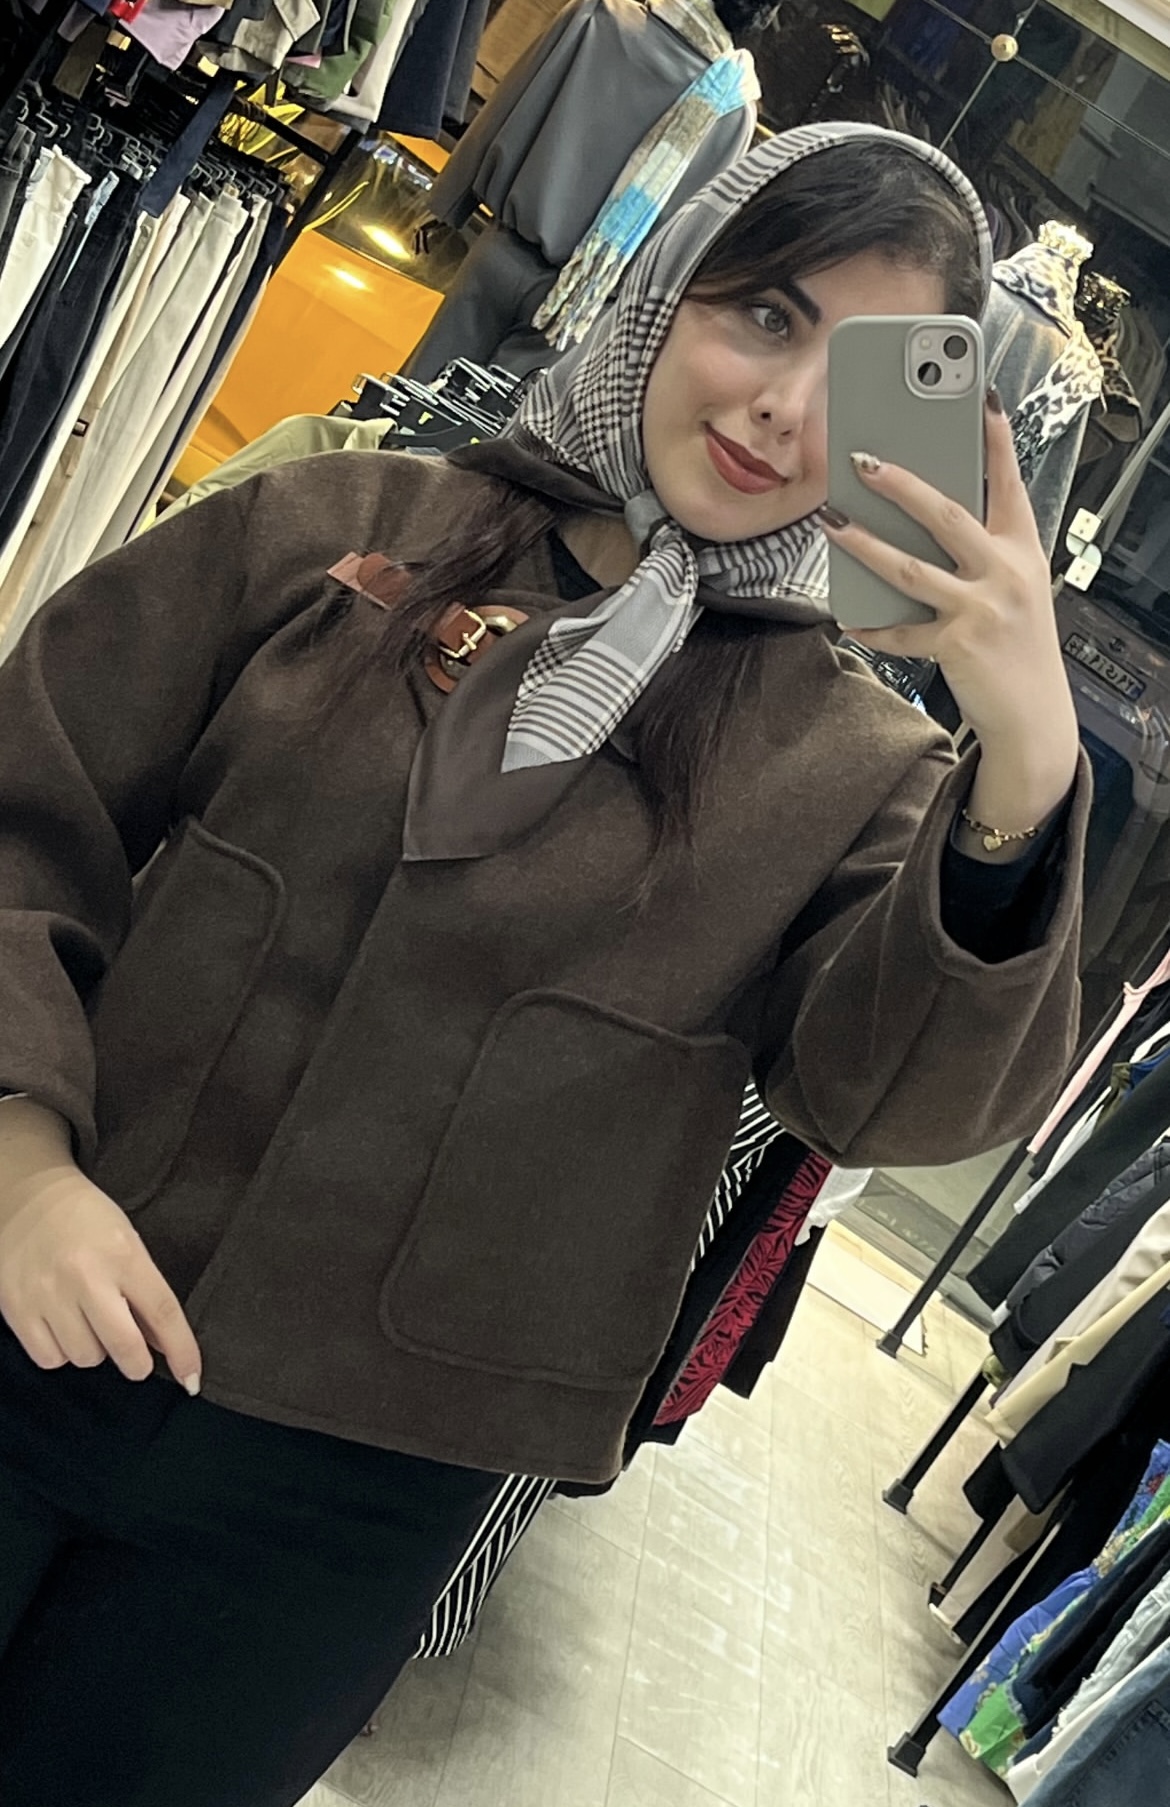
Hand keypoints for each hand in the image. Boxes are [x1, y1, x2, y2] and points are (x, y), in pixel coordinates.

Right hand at [0, 1101, 201, 1391]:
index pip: (163, 1312)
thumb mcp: (127, 1242)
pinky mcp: (18, 1308)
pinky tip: (62, 1326)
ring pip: (85, 1357)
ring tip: (88, 1322)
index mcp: (123, 1255)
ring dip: (94, 1350)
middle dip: (136, 1363)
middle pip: (124, 1347)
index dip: (182, 1352)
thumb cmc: (86, 1218)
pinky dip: (60, 1352)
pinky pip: (49, 1358)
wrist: (27, 1195)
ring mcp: (49, 1294)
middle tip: (136, 1358)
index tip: (192, 1378)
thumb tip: (162, 1345)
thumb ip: (145, 1291)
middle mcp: (86, 1276)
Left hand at [820, 393, 1079, 829]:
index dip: (995, 440)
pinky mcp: (957, 645)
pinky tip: (846, 616)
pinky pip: (901, 631)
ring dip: (865, 544)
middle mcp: (1005, 572)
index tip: (980, 398)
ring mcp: (981, 609)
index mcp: (1022, 550)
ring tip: (831, 522)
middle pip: (947, 515)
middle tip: (863, 460)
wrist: (1034, 714)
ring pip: (911, 568)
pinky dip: (872, 625)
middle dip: (902, 484)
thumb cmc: (1017, 643)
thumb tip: (921, 518)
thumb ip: (981, 552)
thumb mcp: (1015, 588)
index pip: (1008, 483)